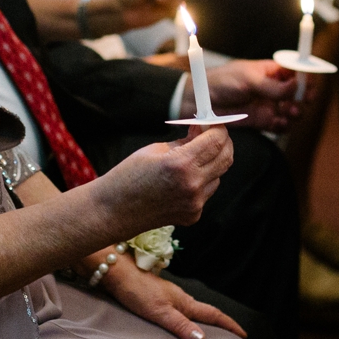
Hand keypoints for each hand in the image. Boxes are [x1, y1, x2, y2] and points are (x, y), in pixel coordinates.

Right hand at [91, 127, 233, 236]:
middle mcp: (193, 185)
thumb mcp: (155, 149)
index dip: (217, 127)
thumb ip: (184, 142)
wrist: (113, 211)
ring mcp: (195, 204)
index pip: (217, 140)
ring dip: (210, 163)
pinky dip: (200, 182)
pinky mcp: (193, 215)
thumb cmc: (128, 176)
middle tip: (208, 135)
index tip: (210, 123)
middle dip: (221, 142)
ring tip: (188, 160)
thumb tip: (203, 132)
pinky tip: (180, 181)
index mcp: (182, 164)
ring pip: (218, 175)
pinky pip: (207, 192)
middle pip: (226, 157)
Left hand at [101, 263, 245, 338]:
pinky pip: (180, 311)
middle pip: (206, 312)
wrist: (116, 272)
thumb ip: (180, 325)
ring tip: (210, 335)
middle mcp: (180, 298)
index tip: (244, 335)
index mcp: (184, 302)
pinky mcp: (157, 297)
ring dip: (204, 322)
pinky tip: (182, 325)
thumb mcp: (159, 312)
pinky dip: (188, 320)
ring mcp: (169, 296)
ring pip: (192, 311)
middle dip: (221, 325)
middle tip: (233, 338)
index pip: (213, 314)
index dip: (229, 325)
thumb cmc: (136, 291)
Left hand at [199, 58, 302, 131]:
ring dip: (295, 112)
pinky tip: (278, 123)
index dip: (305, 77)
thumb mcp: (248, 79)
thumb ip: (272, 86)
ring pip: (292, 110)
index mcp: (271, 71)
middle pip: (298, 93)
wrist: (201, 101)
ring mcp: (268, 105)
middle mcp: (273, 88)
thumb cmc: (222, 81)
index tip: (308, 85)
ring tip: (288, 111)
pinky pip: (280, 125)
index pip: (295, 72)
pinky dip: (283, 125)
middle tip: (302, 101)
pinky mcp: (262, 121)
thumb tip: (296, 85)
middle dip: (303, 97)